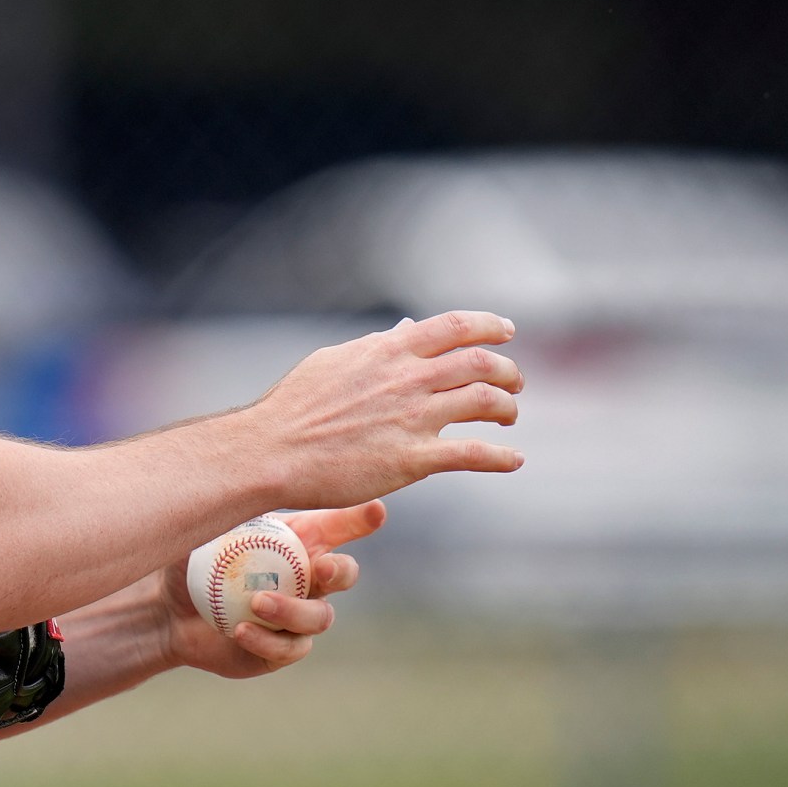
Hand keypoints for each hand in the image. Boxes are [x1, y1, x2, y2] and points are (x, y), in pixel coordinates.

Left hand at [158, 501, 386, 678]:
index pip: (339, 526)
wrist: (169, 611)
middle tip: (321, 568)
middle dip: (341, 571)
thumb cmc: (194, 560)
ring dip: (292, 610)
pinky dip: (266, 639)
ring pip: (319, 617)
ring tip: (258, 603)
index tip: (375, 511)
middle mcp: (308, 578)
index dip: (361, 519)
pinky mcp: (283, 649)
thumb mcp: (206, 528)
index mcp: (299, 540)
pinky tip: (241, 630)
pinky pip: (288, 647)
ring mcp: (299, 616)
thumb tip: (234, 475)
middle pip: (344, 574)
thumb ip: (227, 506)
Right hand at [245, 311, 524, 509]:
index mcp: (388, 351)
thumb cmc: (294, 408)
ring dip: (507, 408)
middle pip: (480, 363)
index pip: (455, 326)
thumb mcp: (334, 362)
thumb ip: (374, 347)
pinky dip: (501, 456)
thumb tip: (403, 332)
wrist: (272, 451)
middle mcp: (408, 379)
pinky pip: (472, 454)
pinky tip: (514, 460)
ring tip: (509, 416)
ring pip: (485, 402)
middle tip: (514, 382)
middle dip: (507, 371)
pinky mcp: (412, 459)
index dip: (489, 326)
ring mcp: (413, 418)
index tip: (506, 332)